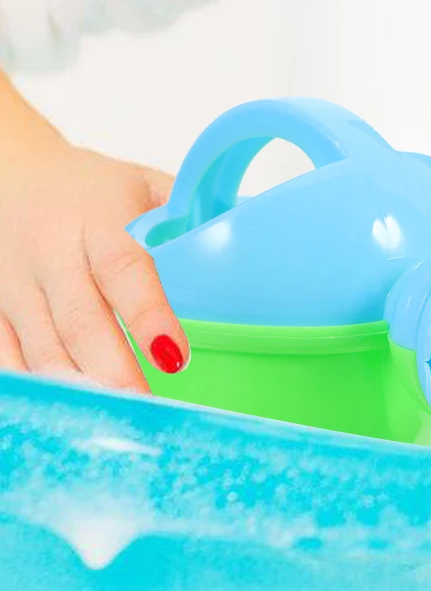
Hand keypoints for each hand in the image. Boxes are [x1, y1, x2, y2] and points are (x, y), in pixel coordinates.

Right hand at [0, 87, 186, 392]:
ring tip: (114, 419)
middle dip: (114, 369)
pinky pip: (7, 356)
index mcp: (97, 221)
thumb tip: (247, 229)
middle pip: (80, 322)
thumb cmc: (87, 184)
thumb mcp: (141, 182)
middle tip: (148, 407)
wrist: (6, 172)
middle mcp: (51, 255)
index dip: (148, 316)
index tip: (176, 356)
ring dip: (78, 385)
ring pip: (42, 347)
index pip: (124, 269)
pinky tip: (67, 406)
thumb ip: (187, 208)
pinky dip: (37, 384)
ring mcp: (14, 286)